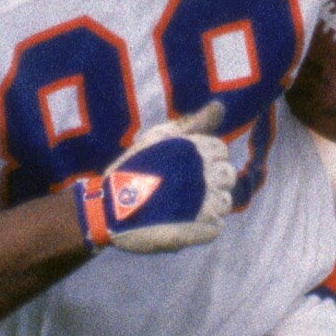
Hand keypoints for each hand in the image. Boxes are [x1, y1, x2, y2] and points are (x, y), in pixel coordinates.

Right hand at [74, 104, 235, 251]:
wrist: (108, 210)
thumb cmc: (133, 170)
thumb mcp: (158, 137)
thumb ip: (194, 123)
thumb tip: (220, 105)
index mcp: (196, 150)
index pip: (221, 152)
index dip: (205, 161)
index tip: (182, 169)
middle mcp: (204, 175)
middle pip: (227, 177)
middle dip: (210, 182)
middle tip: (181, 190)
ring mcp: (205, 203)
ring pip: (224, 203)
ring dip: (207, 206)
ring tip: (180, 209)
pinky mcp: (200, 229)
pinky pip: (216, 228)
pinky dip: (203, 228)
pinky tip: (182, 225)